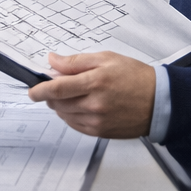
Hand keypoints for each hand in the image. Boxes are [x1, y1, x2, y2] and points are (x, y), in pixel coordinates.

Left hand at [28, 52, 154, 138]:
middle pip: (59, 102)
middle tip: (54, 85)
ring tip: (69, 93)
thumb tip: (53, 61)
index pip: (58, 88)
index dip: (41, 89)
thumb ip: (76, 61)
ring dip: (60, 105)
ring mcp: (98, 121)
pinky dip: (70, 115)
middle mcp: (95, 104)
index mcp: (95, 82)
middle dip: (50, 95)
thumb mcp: (105, 58)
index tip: (32, 90)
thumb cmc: (134, 76)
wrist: (158, 101)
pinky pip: (76, 125)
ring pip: (66, 115)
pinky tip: (77, 106)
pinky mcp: (101, 132)